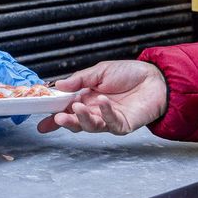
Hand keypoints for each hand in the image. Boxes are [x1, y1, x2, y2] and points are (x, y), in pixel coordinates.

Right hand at [37, 60, 167, 134]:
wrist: (157, 78)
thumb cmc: (130, 74)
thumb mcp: (101, 71)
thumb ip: (80, 80)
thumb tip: (58, 84)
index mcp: (87, 98)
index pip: (66, 108)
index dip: (53, 114)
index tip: (41, 119)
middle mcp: (95, 111)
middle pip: (75, 121)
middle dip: (65, 120)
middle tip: (57, 117)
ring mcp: (108, 120)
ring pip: (91, 126)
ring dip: (82, 118)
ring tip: (78, 106)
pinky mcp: (123, 125)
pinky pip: (111, 123)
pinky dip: (105, 113)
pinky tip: (103, 102)